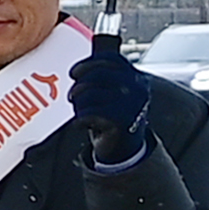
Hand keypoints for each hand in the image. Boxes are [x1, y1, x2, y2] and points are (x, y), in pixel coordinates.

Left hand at [69, 39, 153, 157]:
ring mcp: (131, 104)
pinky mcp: (121, 121)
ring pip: (92, 93)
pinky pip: (91, 112)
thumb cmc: (114, 117)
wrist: (125, 150)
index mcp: (136, 77)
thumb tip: (82, 66)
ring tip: (79, 111)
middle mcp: (137, 88)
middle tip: (72, 96)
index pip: (111, 60)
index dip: (88, 64)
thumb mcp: (114, 94)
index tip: (74, 73)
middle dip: (79, 85)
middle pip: (98, 74)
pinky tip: (81, 123)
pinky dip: (80, 118)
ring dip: (78, 103)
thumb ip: (104, 79)